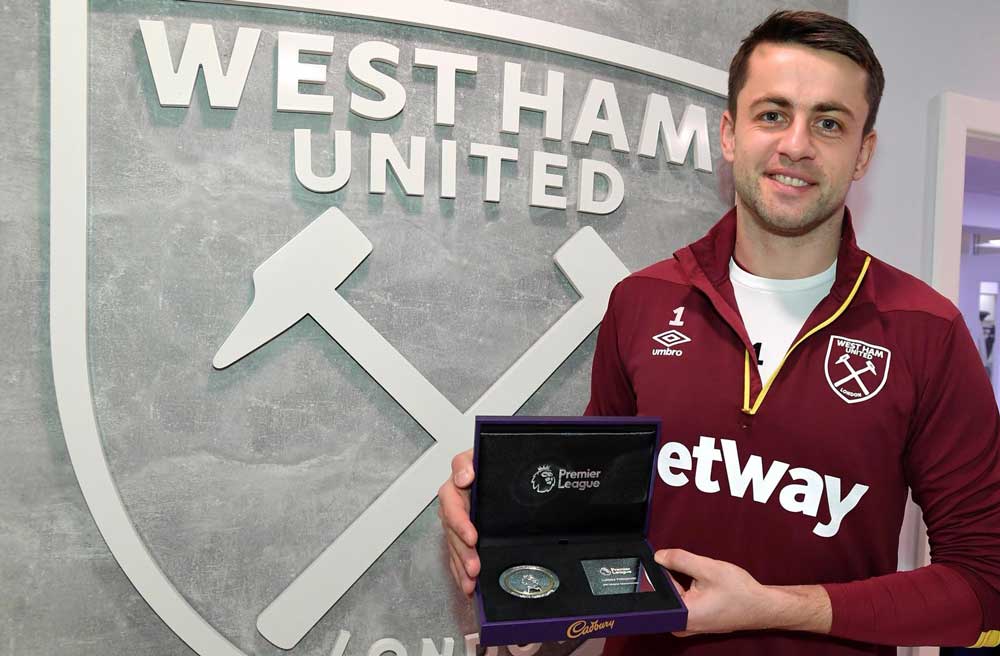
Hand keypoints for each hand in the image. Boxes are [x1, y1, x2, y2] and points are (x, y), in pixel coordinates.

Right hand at [438, 449, 478, 596]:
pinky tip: (468, 586)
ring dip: (461, 563)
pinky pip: (458, 554)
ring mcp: (457, 519)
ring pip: (454, 543)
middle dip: (462, 548)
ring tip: (470, 581)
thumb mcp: (482, 455)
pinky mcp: (463, 535)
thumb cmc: (491, 462)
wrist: (500, 468)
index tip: (472, 536)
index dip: (460, 519)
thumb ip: (469, 462)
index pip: (453, 497)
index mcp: (459, 481)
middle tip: (473, 565)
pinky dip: (461, 572)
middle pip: (452, 526)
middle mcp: (455, 501)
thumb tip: (465, 475)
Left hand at [654, 549, 831, 636]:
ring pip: (675, 595)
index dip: (662, 572)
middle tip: (694, 574)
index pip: (659, 589)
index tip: (669, 562)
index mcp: (683, 616)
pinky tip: (703, 586)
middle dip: (675, 577)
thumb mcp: (709, 568)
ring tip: (701, 580)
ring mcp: (689, 625)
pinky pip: (683, 600)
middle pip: (666, 592)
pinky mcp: (695, 620)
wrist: (762, 606)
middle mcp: (682, 625)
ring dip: (683, 582)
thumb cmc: (740, 592)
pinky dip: (689, 589)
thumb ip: (680, 560)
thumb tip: (659, 556)